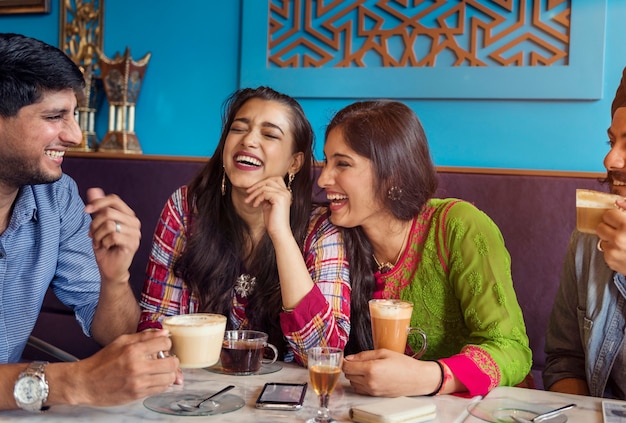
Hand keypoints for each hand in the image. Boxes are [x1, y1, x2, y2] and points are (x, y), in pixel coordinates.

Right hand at [64, 330, 178, 405]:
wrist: (85, 383)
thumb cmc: (101, 362)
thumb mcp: (121, 342)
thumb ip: (144, 336)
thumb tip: (164, 332)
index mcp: (133, 350)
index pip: (165, 342)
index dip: (167, 343)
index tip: (163, 345)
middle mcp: (137, 367)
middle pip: (172, 363)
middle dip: (173, 360)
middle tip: (168, 359)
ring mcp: (138, 383)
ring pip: (169, 378)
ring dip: (170, 373)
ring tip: (162, 370)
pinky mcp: (137, 395)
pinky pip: (160, 389)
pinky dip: (162, 384)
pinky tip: (156, 379)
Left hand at [84, 188, 140, 283]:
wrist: (111, 269)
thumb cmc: (105, 246)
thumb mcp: (98, 225)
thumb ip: (98, 208)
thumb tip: (93, 190)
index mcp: (128, 214)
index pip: (114, 199)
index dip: (98, 202)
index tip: (86, 210)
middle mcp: (134, 222)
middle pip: (109, 212)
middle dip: (94, 224)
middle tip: (92, 234)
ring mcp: (135, 233)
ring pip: (109, 225)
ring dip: (98, 235)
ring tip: (99, 242)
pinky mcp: (132, 244)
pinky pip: (113, 236)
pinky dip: (104, 242)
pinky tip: (105, 247)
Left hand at [245, 176, 292, 238]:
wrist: (279, 232)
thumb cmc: (273, 221)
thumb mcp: (268, 205)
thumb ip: (265, 196)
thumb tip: (257, 189)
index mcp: (285, 193)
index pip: (275, 179)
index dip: (263, 182)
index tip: (252, 189)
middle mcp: (286, 192)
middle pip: (269, 180)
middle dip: (256, 185)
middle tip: (247, 192)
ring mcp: (284, 194)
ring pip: (265, 186)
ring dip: (254, 193)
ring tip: (248, 201)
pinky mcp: (279, 198)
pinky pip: (264, 193)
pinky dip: (257, 198)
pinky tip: (255, 206)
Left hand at [342, 349, 439, 396]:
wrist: (417, 379)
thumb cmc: (404, 364)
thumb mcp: (383, 352)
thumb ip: (364, 355)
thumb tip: (350, 358)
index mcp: (371, 369)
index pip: (347, 367)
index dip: (345, 361)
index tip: (347, 357)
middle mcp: (370, 382)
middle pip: (348, 375)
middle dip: (351, 367)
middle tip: (359, 361)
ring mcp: (372, 390)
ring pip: (353, 383)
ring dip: (355, 375)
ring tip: (366, 368)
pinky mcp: (375, 395)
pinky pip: (360, 389)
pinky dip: (360, 383)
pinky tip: (369, 376)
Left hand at [597, 199, 625, 273]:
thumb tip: (618, 202)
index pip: (608, 214)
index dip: (614, 216)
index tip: (620, 219)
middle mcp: (618, 239)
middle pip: (600, 227)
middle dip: (609, 227)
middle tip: (620, 230)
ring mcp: (613, 251)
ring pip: (602, 239)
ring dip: (610, 239)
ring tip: (624, 241)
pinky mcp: (610, 261)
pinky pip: (605, 251)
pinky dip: (612, 250)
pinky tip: (624, 251)